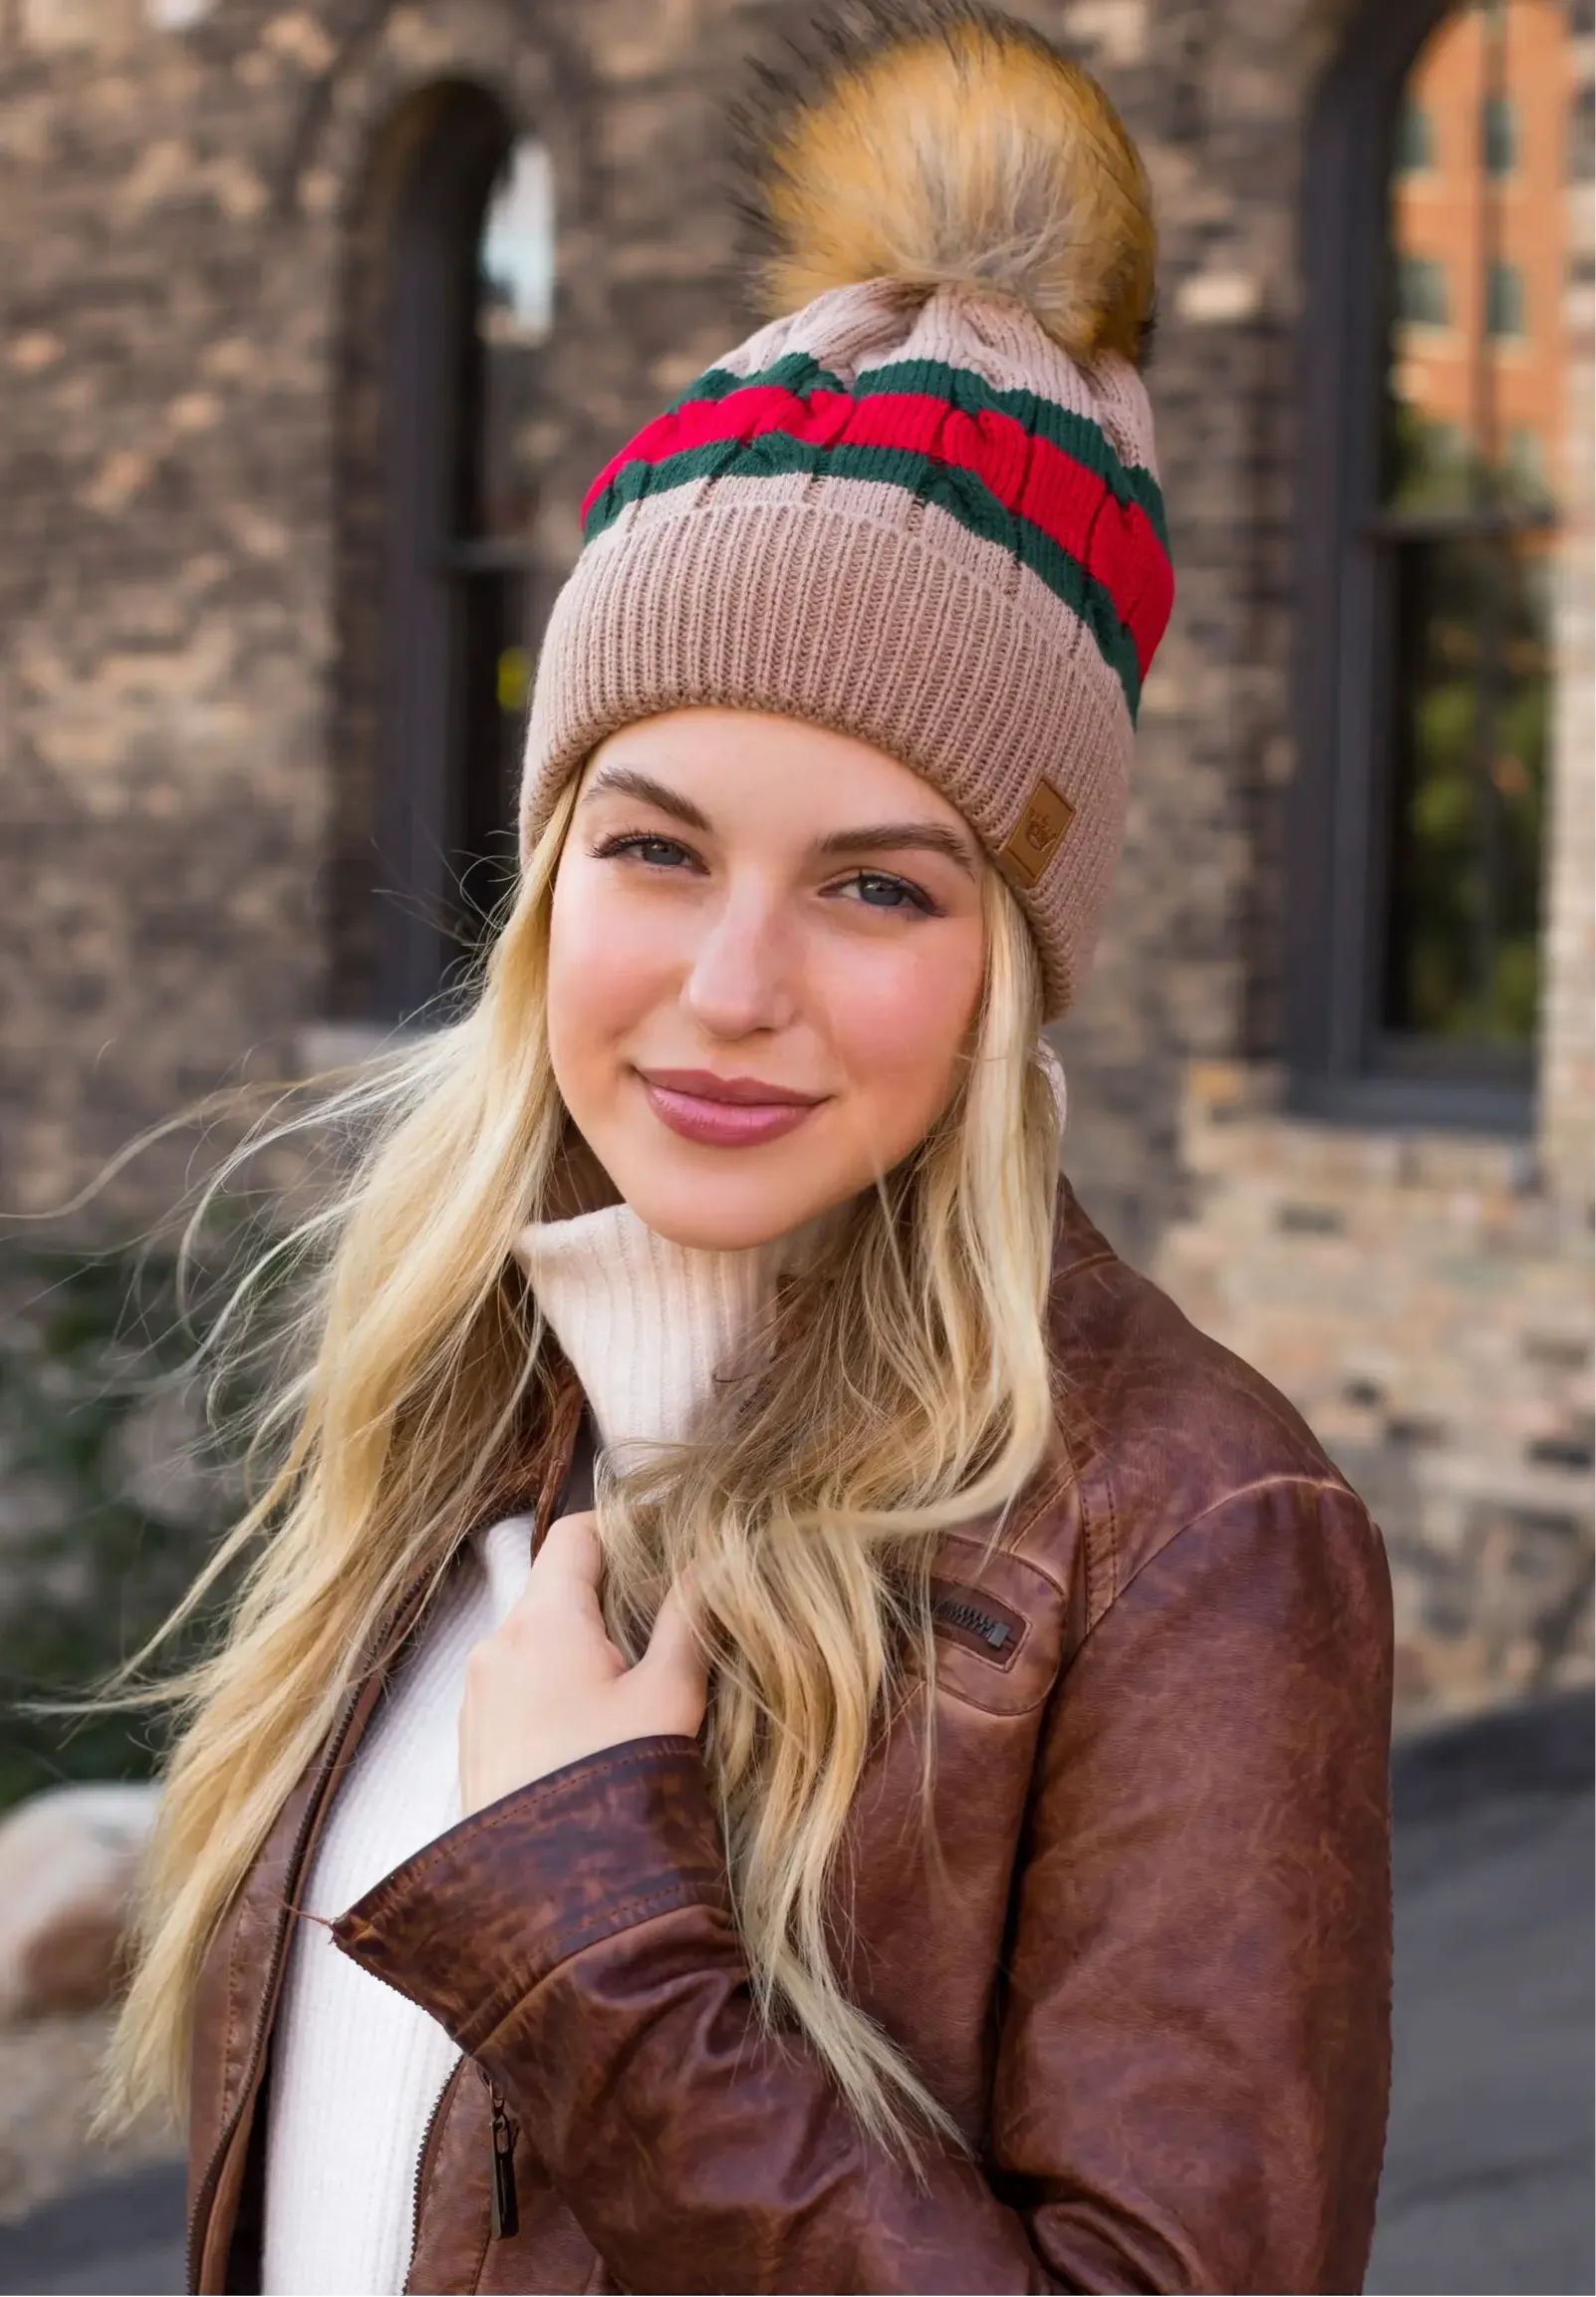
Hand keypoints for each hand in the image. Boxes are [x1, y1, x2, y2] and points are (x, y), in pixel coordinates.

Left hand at [459, 1511, 708, 1816]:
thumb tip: (706, 1562)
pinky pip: (518, 1684)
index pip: (576, 1533)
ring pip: (537, 1638)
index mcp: (542, 1621)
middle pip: (556, 1586)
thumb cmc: (614, 1788)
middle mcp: (496, 1646)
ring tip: (637, 1687)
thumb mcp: (669, 1698)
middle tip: (667, 1623)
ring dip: (585, 1645)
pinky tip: (598, 1730)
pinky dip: (558, 1686)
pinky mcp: (473, 1739)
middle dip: (612, 1595)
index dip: (624, 1528)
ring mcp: (477, 1695)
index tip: (667, 1548)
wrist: (551, 1903)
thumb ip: (688, 1619)